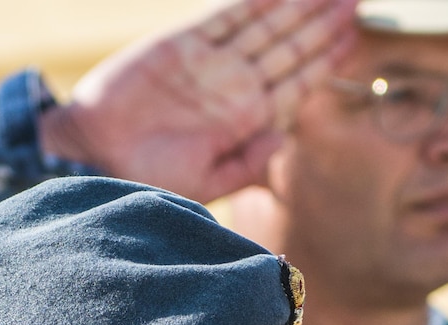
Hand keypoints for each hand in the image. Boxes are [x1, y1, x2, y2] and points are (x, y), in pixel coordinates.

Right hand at [40, 0, 357, 201]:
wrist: (94, 155)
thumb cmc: (146, 179)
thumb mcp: (204, 184)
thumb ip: (246, 162)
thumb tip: (283, 137)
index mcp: (246, 120)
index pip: (296, 83)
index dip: (325, 59)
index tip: (354, 39)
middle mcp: (235, 87)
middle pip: (289, 48)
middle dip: (322, 25)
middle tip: (353, 1)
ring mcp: (212, 62)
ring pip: (267, 26)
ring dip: (299, 7)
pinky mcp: (185, 43)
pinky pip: (228, 15)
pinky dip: (256, 1)